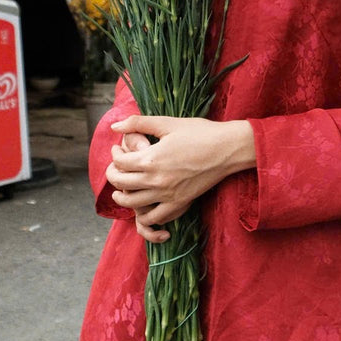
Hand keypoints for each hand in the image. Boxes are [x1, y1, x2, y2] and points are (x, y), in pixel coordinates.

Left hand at [107, 116, 255, 243]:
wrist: (227, 149)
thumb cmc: (200, 132)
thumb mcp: (168, 123)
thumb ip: (138, 123)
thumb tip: (115, 125)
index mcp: (151, 159)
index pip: (119, 163)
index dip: (114, 154)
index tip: (118, 149)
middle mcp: (156, 180)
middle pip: (121, 184)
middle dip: (113, 175)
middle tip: (116, 168)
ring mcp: (167, 195)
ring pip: (133, 204)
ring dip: (122, 197)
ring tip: (122, 189)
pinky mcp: (180, 203)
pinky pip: (155, 218)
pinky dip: (145, 214)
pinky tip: (144, 205)